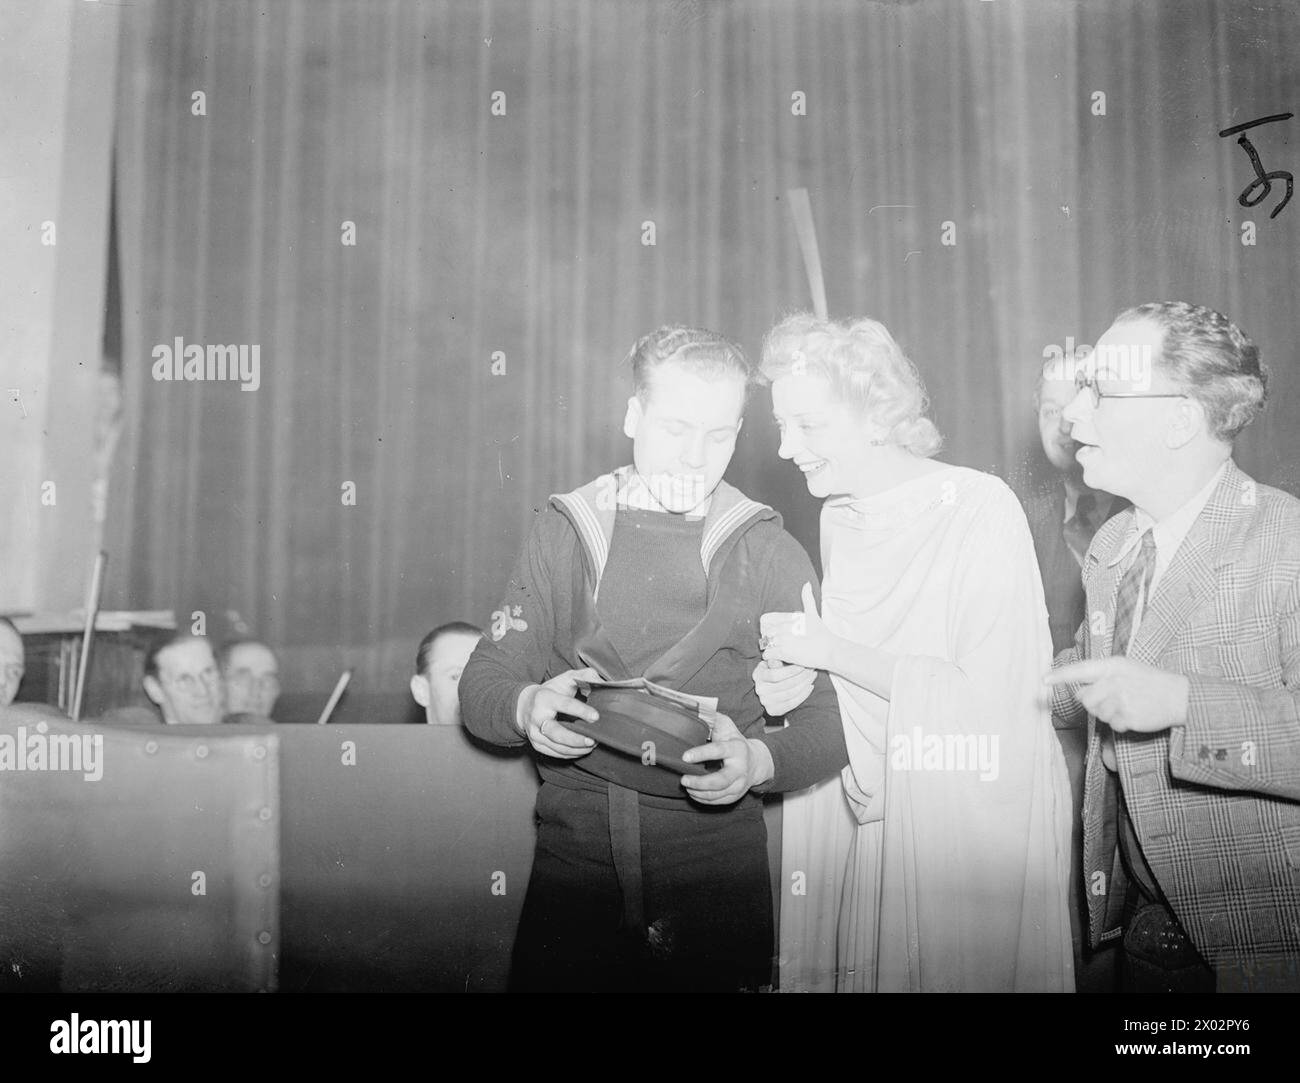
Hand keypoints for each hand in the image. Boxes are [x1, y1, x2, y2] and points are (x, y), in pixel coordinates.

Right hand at [517, 667, 600, 757]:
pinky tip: (583, 749)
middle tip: (593, 739)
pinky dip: (572, 753)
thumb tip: (602, 683)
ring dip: (577, 748)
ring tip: (593, 744)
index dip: (581, 711)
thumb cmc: (551, 691)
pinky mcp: (537, 745)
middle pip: (556, 733)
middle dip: (575, 739)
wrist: (525, 705)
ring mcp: (535, 733)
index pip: (564, 705)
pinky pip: (556, 753)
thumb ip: (584, 676)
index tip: (596, 716)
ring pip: (557, 747)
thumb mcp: (565, 678)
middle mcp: (537, 717)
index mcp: (545, 698)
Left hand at [680, 710, 771, 805]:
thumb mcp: (726, 725)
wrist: (756, 761)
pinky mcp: (736, 795)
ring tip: (686, 785)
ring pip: (719, 794)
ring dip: (699, 792)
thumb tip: (691, 708)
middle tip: (683, 779)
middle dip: (700, 783)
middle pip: (720, 781)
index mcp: (736, 748)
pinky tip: (693, 793)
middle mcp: (740, 768)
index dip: (701, 754)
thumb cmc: (734, 740)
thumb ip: (711, 717)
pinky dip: (704, 799)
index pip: (718, 751)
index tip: (684, 757)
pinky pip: (719, 801)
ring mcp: (740, 784)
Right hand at [752, 660, 814, 716]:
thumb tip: (777, 659)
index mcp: (758, 676)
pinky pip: (792, 703)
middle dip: (801, 676)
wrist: (768, 687)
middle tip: (811, 669)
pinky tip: (810, 686)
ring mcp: (766, 702)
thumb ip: (775, 660)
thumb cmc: (772, 670)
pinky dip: (804, 695)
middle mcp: (760, 690)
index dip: (790, 670)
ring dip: (805, 684)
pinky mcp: (774, 711)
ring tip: (812, 676)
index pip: (775, 675)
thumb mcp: (771, 662)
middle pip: (785, 685)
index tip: (802, 665)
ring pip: (790, 694)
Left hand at [761, 582, 836, 670]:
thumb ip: (807, 598)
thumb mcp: (812, 614)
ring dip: (770, 649)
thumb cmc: (821, 633)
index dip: (772, 632)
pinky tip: (778, 658)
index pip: (769, 624)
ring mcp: (783, 640)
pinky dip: (770, 657)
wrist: (830, 650)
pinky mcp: (784, 652)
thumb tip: (806, 583)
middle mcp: (784, 628)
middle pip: (766, 634)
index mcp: (788, 619)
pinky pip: (768, 654)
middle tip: (779, 645)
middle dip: (769, 640)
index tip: (779, 637)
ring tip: (780, 652)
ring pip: (766, 644)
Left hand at [1044, 658, 1189, 732]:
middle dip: (1094, 703)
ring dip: (1108, 714)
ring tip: (1126, 706)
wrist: (1179, 696)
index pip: (1080, 670)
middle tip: (1113, 699)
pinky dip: (1119, 724)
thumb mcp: (1125, 669)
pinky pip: (1111, 725)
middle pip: (1085, 698)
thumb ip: (1101, 677)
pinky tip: (1133, 715)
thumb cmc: (1149, 681)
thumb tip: (1079, 694)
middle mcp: (1114, 681)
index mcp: (1112, 665)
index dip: (1060, 676)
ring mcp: (1121, 699)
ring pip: (1097, 713)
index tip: (1044, 680)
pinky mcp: (1128, 716)